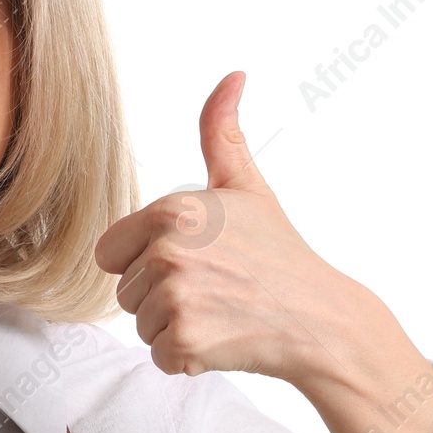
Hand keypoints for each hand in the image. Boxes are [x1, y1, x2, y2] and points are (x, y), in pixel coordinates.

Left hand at [94, 71, 432, 432]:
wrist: (321, 320)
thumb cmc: (279, 254)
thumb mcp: (247, 187)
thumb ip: (222, 132)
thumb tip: (232, 75)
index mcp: (172, 210)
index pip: (111, 252)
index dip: (146, 260)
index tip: (196, 260)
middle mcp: (169, 251)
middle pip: (124, 292)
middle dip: (161, 297)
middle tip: (216, 289)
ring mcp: (177, 298)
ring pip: (140, 325)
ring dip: (174, 328)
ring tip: (222, 312)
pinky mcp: (186, 341)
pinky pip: (159, 356)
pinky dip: (186, 358)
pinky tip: (225, 339)